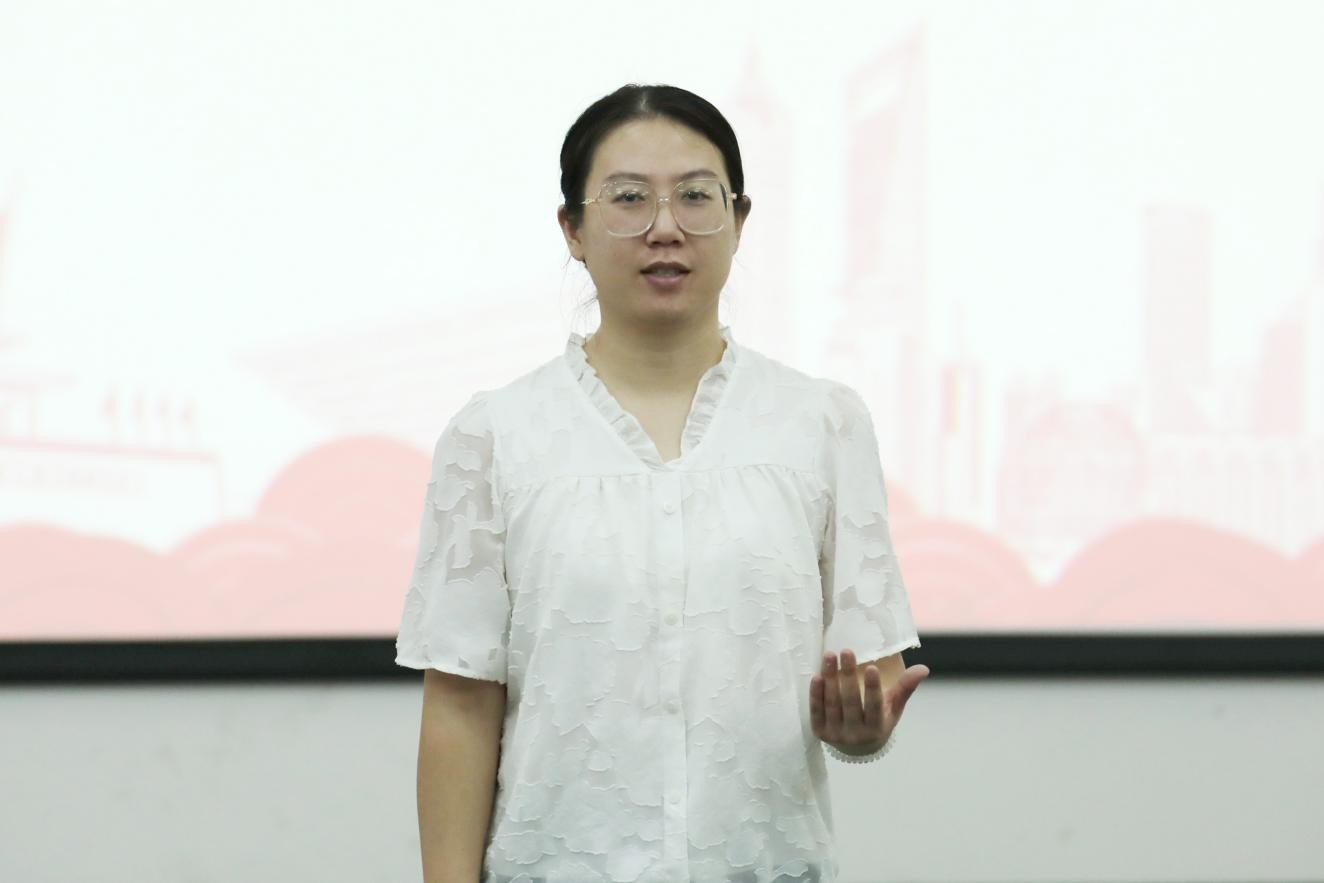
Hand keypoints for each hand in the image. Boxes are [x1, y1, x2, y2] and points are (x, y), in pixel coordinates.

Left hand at [810, 648, 929, 753]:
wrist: (856, 746)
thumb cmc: (878, 719)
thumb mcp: (893, 707)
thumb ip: (905, 688)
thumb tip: (924, 668)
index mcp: (877, 728)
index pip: (874, 707)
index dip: (873, 689)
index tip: (872, 668)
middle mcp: (856, 734)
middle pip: (851, 702)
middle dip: (848, 676)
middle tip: (846, 651)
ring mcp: (836, 734)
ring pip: (833, 704)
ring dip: (830, 679)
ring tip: (830, 655)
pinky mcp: (820, 732)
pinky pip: (816, 711)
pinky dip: (816, 694)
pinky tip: (817, 676)